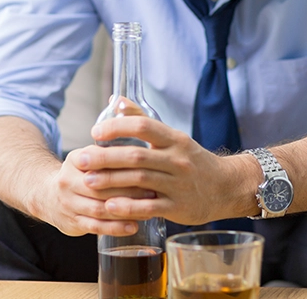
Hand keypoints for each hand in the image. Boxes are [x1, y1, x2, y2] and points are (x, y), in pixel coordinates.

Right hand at [36, 155, 157, 236]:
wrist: (47, 195)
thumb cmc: (80, 174)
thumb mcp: (88, 156)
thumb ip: (109, 148)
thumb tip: (141, 134)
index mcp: (75, 160)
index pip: (100, 161)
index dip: (124, 165)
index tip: (147, 168)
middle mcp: (68, 181)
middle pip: (101, 187)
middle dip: (129, 190)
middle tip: (153, 191)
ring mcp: (68, 204)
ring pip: (99, 209)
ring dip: (126, 211)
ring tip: (148, 210)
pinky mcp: (72, 222)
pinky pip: (95, 226)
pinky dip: (115, 228)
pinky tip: (133, 227)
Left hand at [71, 116, 257, 225]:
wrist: (226, 187)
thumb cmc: (192, 160)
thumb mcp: (172, 137)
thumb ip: (142, 119)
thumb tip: (115, 100)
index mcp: (174, 139)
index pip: (144, 126)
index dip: (118, 127)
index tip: (96, 132)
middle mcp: (177, 159)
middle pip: (137, 155)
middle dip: (105, 157)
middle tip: (80, 158)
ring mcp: (179, 184)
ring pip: (141, 180)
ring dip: (111, 181)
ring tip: (88, 181)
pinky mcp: (179, 207)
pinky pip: (151, 207)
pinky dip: (129, 207)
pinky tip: (110, 206)